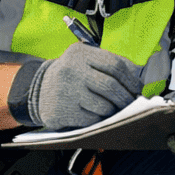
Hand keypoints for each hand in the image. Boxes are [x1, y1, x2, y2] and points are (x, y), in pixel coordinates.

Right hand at [29, 43, 143, 129]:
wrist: (37, 90)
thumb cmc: (70, 76)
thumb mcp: (84, 61)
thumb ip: (108, 63)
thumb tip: (137, 76)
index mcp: (80, 54)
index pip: (115, 65)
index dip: (131, 79)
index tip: (138, 88)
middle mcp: (71, 70)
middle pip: (111, 86)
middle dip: (126, 98)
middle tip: (132, 103)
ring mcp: (66, 91)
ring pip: (103, 106)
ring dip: (115, 111)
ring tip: (116, 110)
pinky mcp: (62, 111)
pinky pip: (92, 119)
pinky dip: (100, 120)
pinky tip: (99, 116)